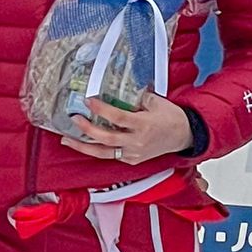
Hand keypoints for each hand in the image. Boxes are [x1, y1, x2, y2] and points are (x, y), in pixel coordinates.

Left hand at [62, 91, 193, 167]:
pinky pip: (112, 156)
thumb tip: (118, 91)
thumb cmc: (171, 118)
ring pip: (104, 153)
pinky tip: (85, 145)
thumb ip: (137, 98)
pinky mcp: (132, 160)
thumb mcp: (156, 102)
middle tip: (74, 119)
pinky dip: (97, 151)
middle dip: (87, 129)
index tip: (88, 101)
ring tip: (67, 140)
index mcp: (143, 125)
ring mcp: (133, 153)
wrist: (184, 136)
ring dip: (83, 147)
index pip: (117, 117)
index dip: (101, 109)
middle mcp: (136, 142)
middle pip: (106, 138)